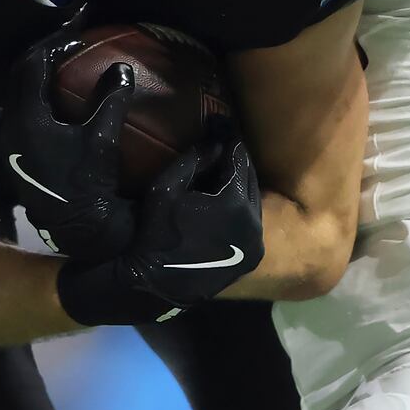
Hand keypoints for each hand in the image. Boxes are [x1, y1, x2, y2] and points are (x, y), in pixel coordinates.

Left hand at [2, 27, 136, 260]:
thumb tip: (123, 68)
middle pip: (19, 74)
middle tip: (68, 39)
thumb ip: (110, 100)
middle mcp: (10, 126)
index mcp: (27, 119)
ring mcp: (9, 139)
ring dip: (36, 71)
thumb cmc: (88, 183)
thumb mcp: (103, 139)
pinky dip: (36, 92)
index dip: (55, 46)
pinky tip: (57, 91)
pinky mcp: (14, 150)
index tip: (78, 37)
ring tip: (62, 58)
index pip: (33, 66)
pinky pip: (20, 107)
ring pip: (17, 91)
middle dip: (42, 52)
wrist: (75, 227)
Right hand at [57, 123, 264, 325]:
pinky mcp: (252, 259)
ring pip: (254, 201)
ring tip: (223, 169)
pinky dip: (242, 207)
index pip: (239, 160)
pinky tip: (225, 200)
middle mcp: (254, 224)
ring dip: (241, 184)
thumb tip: (217, 139)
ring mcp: (256, 245)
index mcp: (236, 204)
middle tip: (223, 144)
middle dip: (237, 161)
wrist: (153, 284)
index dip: (229, 140)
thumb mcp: (167, 187)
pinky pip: (252, 222)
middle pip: (251, 179)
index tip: (221, 125)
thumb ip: (195, 159)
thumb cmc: (155, 232)